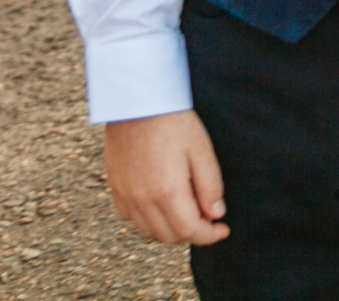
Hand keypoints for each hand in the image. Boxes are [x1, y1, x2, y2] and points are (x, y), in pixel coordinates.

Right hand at [103, 111, 228, 245]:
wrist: (137, 102)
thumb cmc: (173, 122)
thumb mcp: (201, 150)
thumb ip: (210, 186)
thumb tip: (215, 214)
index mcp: (167, 191)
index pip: (190, 231)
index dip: (210, 235)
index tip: (223, 229)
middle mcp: (142, 199)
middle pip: (169, 236)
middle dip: (192, 232)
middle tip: (208, 216)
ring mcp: (125, 195)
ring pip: (149, 231)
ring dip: (170, 229)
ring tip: (187, 209)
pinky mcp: (115, 188)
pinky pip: (131, 218)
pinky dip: (149, 219)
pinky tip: (162, 203)